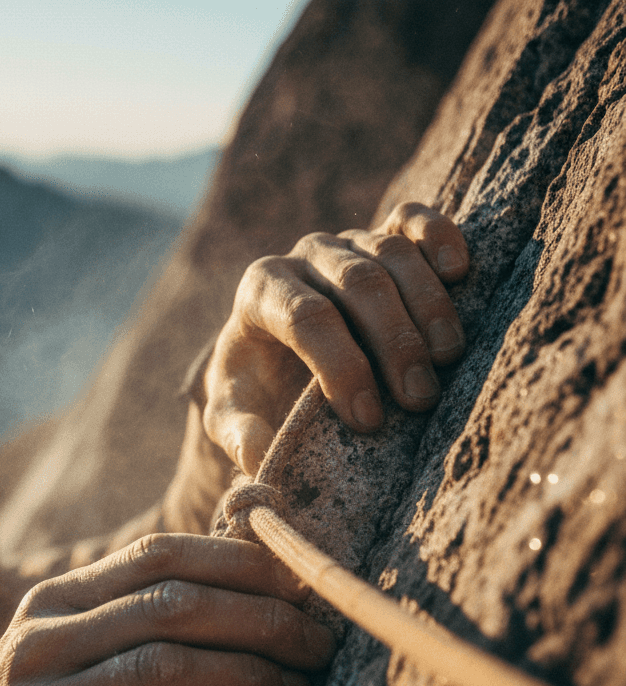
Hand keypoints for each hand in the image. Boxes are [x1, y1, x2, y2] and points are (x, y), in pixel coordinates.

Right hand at [0, 534, 333, 685]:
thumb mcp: (70, 653)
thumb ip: (136, 611)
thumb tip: (242, 558)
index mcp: (54, 602)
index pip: (158, 556)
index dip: (239, 564)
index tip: (303, 584)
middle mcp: (39, 644)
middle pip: (169, 608)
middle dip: (260, 621)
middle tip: (320, 645)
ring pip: (160, 674)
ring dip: (246, 680)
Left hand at [203, 202, 469, 475]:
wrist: (270, 353)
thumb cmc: (254, 389)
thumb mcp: (231, 417)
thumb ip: (237, 435)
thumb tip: (260, 459)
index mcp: (260, 291)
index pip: (306, 318)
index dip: (341, 366)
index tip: (368, 420)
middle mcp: (303, 257)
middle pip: (358, 283)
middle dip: (394, 342)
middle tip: (419, 399)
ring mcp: (346, 242)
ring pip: (392, 253)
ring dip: (427, 306)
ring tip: (447, 359)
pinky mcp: (382, 236)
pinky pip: (413, 220)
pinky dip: (440, 236)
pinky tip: (460, 273)